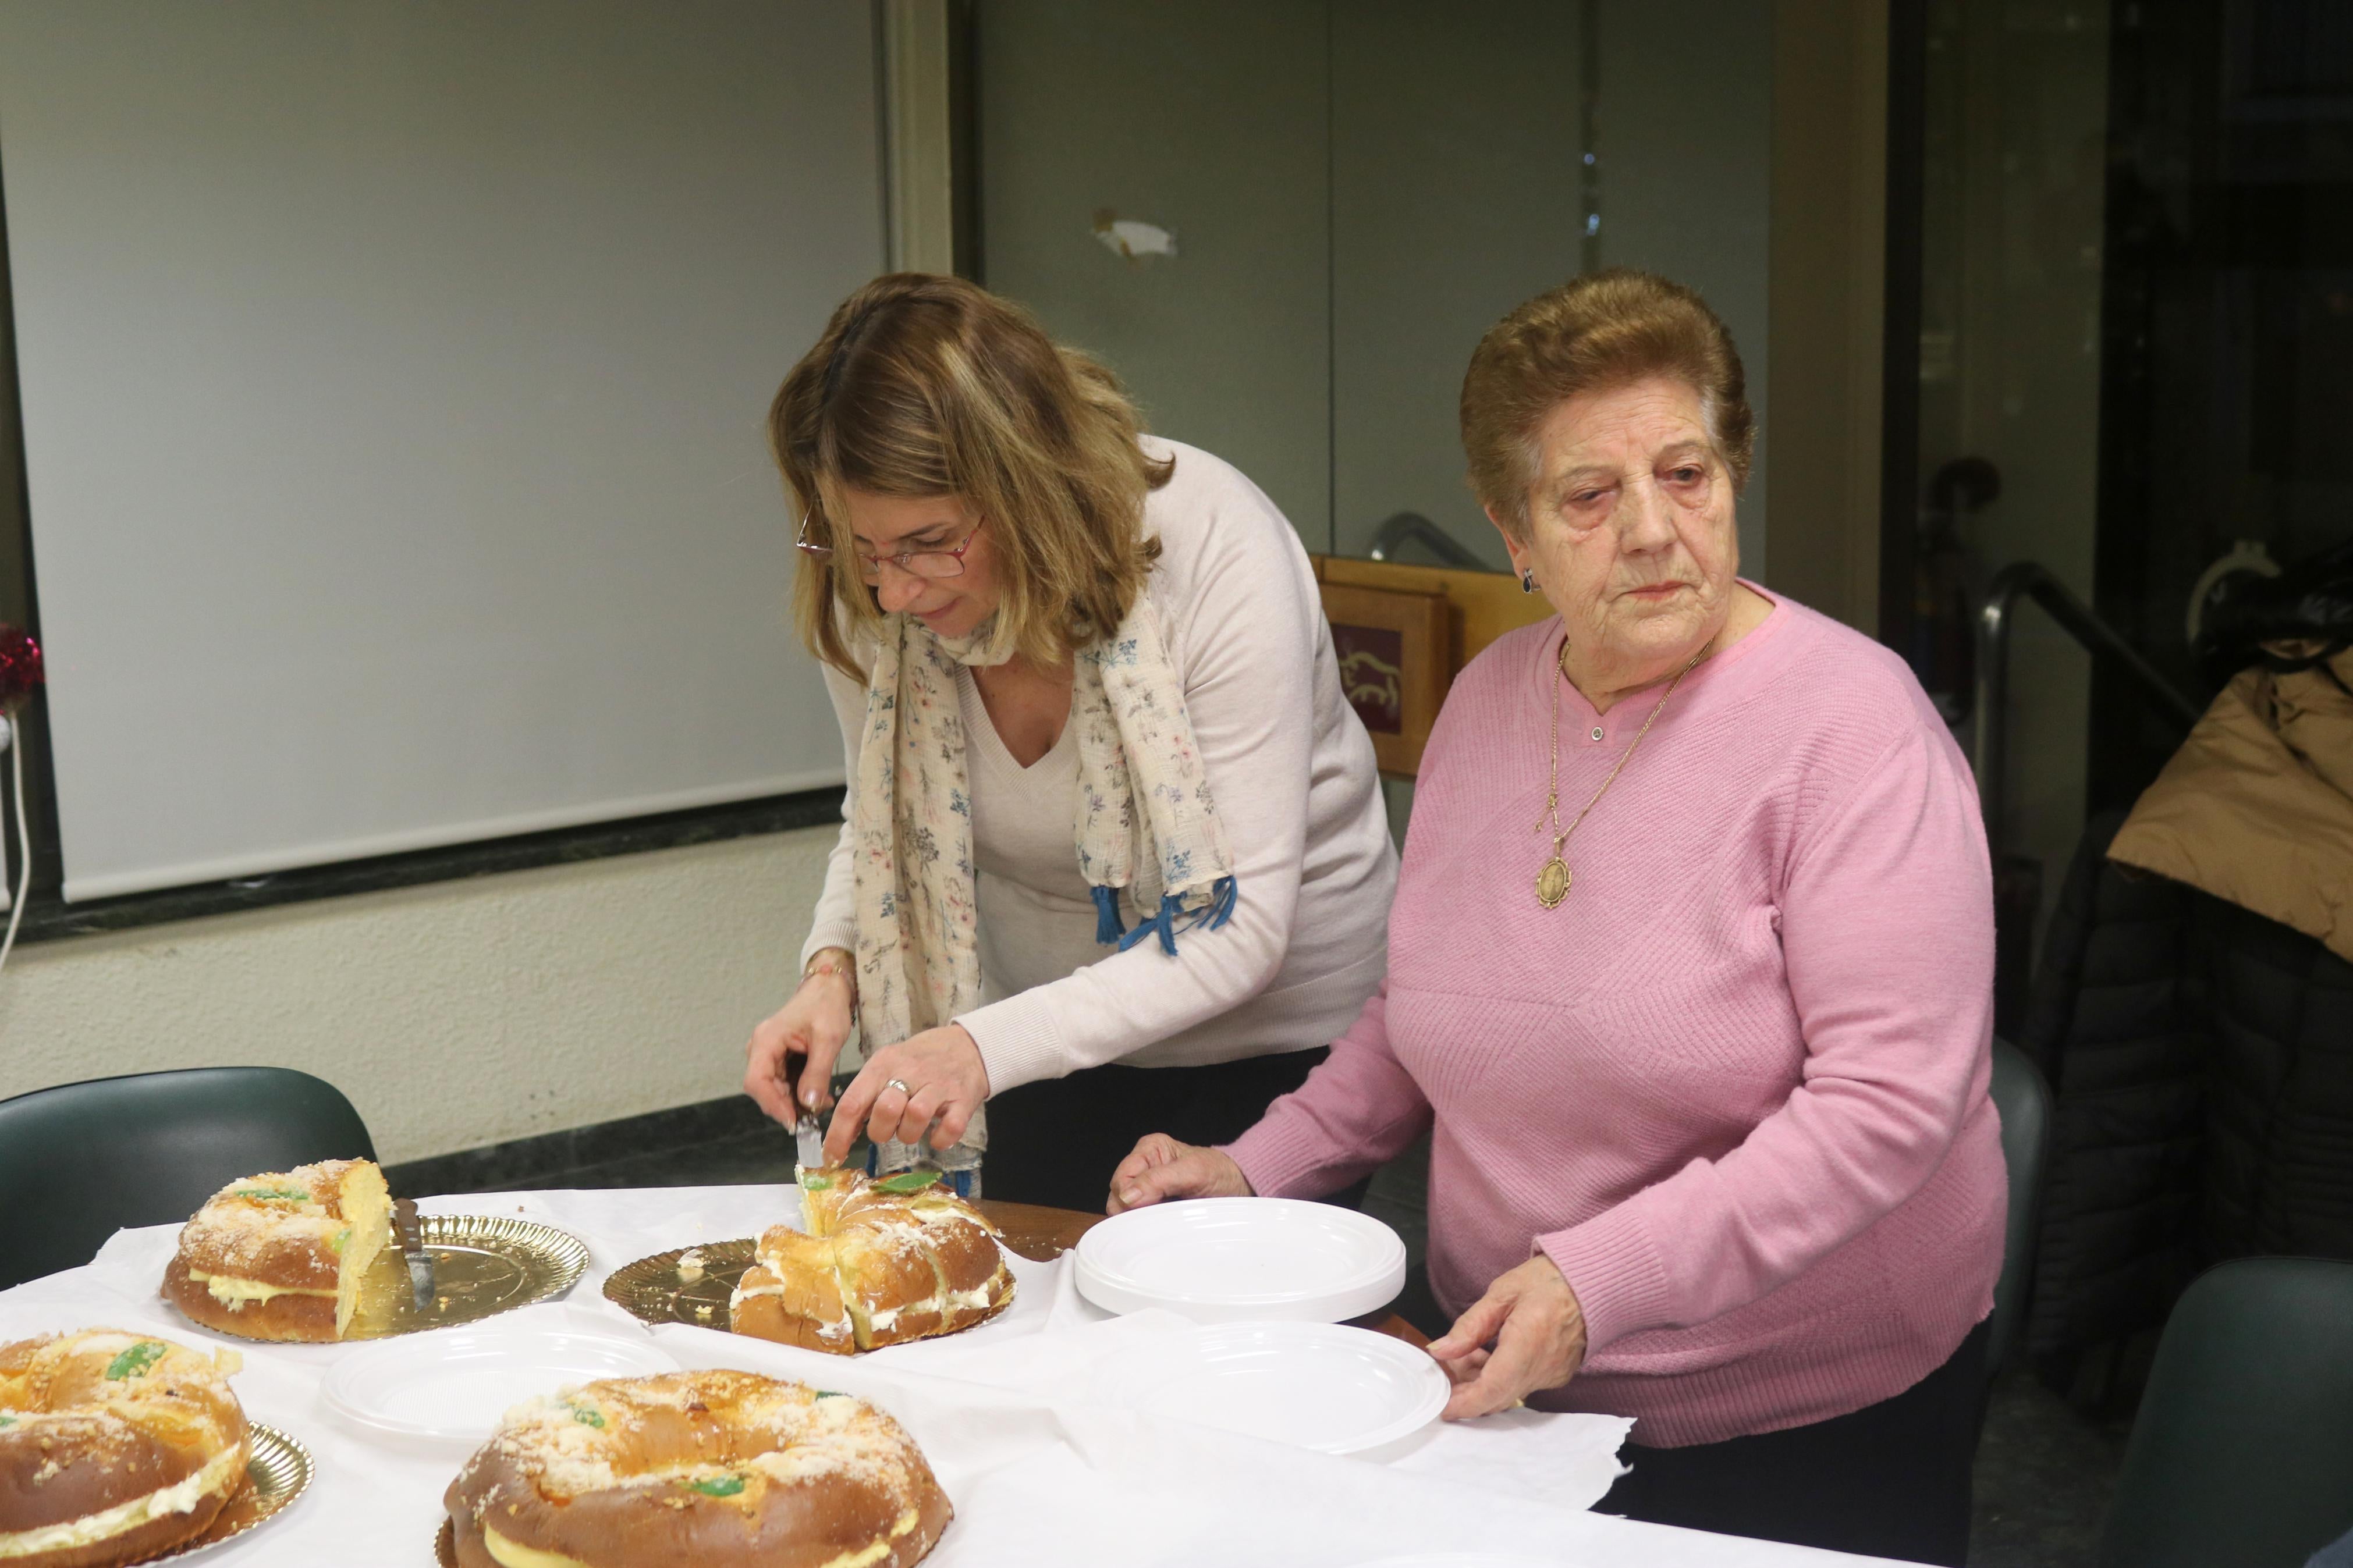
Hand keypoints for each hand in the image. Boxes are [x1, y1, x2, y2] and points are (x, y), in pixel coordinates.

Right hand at [743, 957, 854, 1123]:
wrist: (828, 990)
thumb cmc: (826, 1006)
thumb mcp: (828, 1039)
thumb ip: (817, 1072)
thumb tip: (808, 1104)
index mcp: (766, 1040)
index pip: (756, 1081)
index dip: (772, 1104)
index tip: (793, 1122)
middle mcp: (761, 1049)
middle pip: (764, 1089)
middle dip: (787, 1106)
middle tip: (813, 1119)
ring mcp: (769, 1055)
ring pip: (774, 1090)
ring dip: (795, 1103)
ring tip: (820, 1105)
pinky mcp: (779, 1060)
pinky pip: (784, 1083)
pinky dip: (799, 1094)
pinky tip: (818, 1098)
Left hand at [822, 1024, 990, 1163]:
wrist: (967, 1045)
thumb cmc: (919, 1061)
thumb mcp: (887, 1065)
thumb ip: (866, 1095)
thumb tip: (841, 1135)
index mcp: (883, 1064)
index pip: (852, 1102)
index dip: (838, 1135)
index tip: (832, 1158)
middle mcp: (909, 1071)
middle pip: (884, 1110)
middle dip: (881, 1131)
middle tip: (889, 1129)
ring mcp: (938, 1085)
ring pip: (916, 1116)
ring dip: (909, 1134)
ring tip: (912, 1129)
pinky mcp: (963, 1099)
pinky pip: (949, 1128)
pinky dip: (940, 1140)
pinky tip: (937, 1135)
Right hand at [1107, 1134, 1254, 1213]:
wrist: (1238, 1188)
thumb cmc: (1220, 1173)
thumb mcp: (1193, 1172)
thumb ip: (1159, 1180)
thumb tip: (1127, 1196)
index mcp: (1148, 1150)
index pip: (1120, 1179)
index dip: (1128, 1198)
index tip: (1146, 1209)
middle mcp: (1143, 1168)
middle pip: (1118, 1197)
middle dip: (1132, 1211)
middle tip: (1157, 1217)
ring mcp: (1147, 1189)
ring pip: (1126, 1211)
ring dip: (1140, 1221)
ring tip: (1163, 1220)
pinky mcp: (1153, 1207)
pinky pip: (1139, 1221)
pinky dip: (1146, 1227)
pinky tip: (1160, 1226)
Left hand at [1426, 1254, 1588, 1419]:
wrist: (1594, 1282)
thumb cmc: (1550, 1280)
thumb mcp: (1502, 1294)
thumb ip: (1469, 1326)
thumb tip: (1441, 1350)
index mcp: (1526, 1345)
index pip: (1490, 1390)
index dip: (1463, 1403)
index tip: (1442, 1406)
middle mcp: (1541, 1368)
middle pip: (1497, 1397)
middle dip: (1467, 1392)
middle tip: (1447, 1372)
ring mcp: (1552, 1374)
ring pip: (1509, 1392)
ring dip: (1483, 1382)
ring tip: (1466, 1354)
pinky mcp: (1558, 1374)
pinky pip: (1523, 1385)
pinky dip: (1502, 1377)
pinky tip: (1490, 1355)